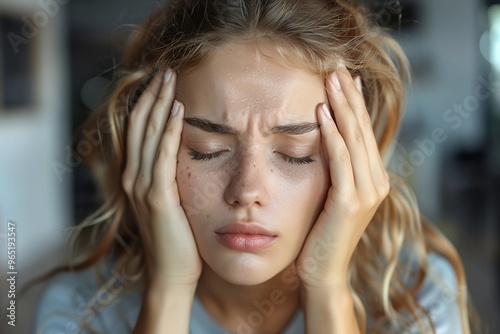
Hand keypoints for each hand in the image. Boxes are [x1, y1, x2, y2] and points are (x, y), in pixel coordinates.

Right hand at [122, 69, 201, 286]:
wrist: (172, 273)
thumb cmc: (178, 237)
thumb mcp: (171, 200)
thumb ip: (169, 175)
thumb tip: (183, 152)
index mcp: (136, 176)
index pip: (139, 130)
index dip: (148, 103)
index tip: (162, 80)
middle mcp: (133, 177)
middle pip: (140, 125)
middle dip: (152, 94)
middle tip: (165, 68)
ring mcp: (142, 187)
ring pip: (148, 134)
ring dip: (159, 103)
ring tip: (170, 77)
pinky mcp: (157, 197)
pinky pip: (163, 156)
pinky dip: (169, 131)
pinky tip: (178, 110)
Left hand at [296, 64, 389, 288]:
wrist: (322, 272)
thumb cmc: (320, 234)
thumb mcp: (331, 195)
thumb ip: (335, 170)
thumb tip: (324, 139)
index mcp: (372, 179)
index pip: (364, 133)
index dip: (355, 103)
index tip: (345, 77)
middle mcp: (376, 182)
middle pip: (362, 130)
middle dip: (349, 96)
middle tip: (337, 67)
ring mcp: (366, 192)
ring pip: (354, 140)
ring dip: (341, 107)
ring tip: (330, 79)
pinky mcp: (350, 202)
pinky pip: (340, 160)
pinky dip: (332, 135)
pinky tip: (322, 113)